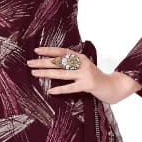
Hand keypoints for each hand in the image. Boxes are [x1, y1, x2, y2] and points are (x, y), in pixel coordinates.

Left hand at [27, 47, 141, 105]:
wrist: (112, 86)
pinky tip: (51, 91)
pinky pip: (71, 87)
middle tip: (29, 63)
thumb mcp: (84, 67)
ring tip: (35, 73)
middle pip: (59, 62)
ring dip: (47, 73)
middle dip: (43, 62)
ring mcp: (85, 74)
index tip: (36, 51)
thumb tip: (54, 64)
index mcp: (80, 57)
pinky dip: (60, 89)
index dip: (49, 50)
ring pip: (62, 73)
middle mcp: (82, 63)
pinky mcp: (87, 85)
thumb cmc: (95, 77)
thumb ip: (73, 64)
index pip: (62, 52)